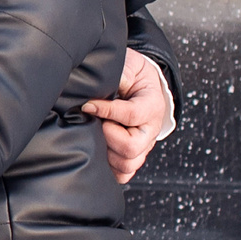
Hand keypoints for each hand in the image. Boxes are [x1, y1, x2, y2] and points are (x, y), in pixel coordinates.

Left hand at [83, 48, 173, 183]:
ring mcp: (143, 146)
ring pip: (127, 164)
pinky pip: (124, 173)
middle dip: (107, 135)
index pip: (131, 115)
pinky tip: (97, 150)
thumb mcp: (128, 65)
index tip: (87, 105)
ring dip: (105, 152)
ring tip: (96, 134)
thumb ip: (118, 75)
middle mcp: (151, 130)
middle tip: (95, 123)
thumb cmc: (132, 73)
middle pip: (131, 147)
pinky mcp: (134, 156)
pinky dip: (109, 167)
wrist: (140, 83)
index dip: (106, 111)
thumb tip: (97, 92)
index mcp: (153, 106)